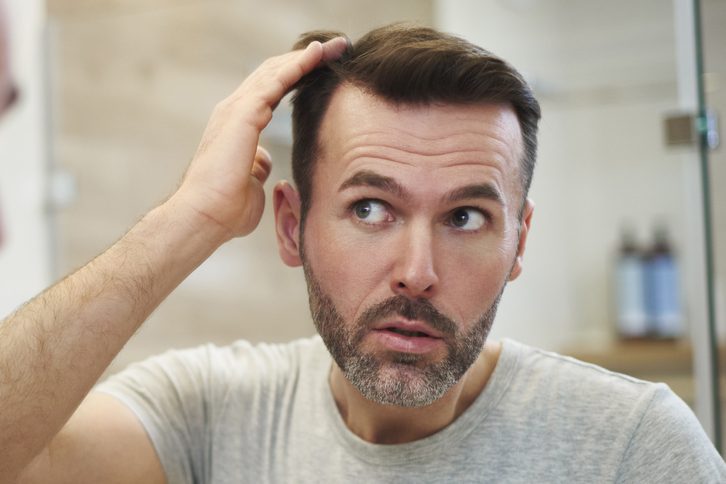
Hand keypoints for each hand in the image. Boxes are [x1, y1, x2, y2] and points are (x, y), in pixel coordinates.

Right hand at [174, 37, 347, 239]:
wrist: (205, 217)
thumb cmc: (226, 208)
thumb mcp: (250, 182)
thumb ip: (257, 166)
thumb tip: (264, 161)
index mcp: (237, 125)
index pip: (270, 91)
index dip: (296, 77)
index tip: (323, 70)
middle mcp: (234, 111)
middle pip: (274, 74)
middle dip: (305, 60)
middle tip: (336, 50)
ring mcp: (236, 110)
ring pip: (275, 71)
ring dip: (306, 57)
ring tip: (333, 46)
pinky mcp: (242, 114)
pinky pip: (275, 82)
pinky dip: (297, 66)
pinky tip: (317, 55)